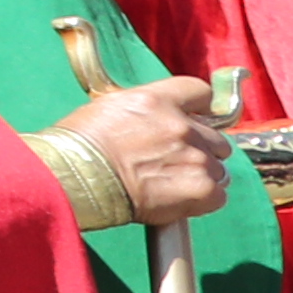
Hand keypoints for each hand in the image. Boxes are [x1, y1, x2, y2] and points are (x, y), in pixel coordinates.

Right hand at [72, 76, 234, 221]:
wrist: (74, 180)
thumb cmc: (79, 148)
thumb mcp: (108, 109)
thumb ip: (146, 111)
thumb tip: (159, 119)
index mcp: (157, 100)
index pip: (200, 93)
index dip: (199, 108)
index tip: (194, 118)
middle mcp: (181, 126)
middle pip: (215, 137)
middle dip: (200, 148)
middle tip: (174, 161)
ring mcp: (195, 158)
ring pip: (217, 168)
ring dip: (200, 175)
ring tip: (170, 184)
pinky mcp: (201, 189)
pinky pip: (218, 195)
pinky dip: (202, 200)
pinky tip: (177, 200)